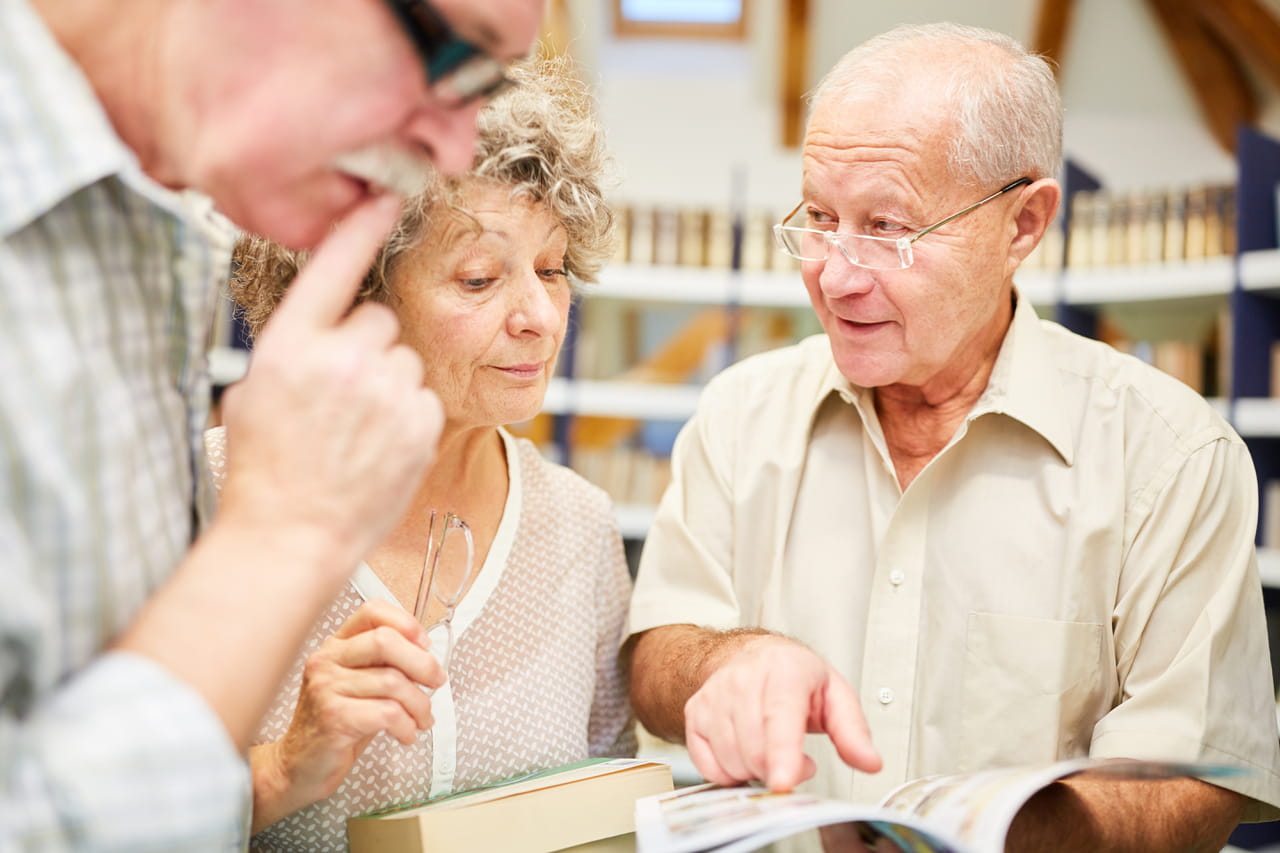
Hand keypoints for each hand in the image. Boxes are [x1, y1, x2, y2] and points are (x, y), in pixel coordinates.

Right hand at [218, 195, 443, 574]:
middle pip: (378, 320)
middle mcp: (342, 359)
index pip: (333, 267)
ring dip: (389, 383)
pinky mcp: (421, 422)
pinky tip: (377, 447)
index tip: (387, 198)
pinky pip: (422, 396)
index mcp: (291, 345)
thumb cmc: (264, 468)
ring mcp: (387, 391)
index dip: (361, 228)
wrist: (291, 536)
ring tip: (356, 430)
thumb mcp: (255, 392)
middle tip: (340, 396)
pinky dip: (407, 416)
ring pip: (404, 360)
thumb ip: (296, 348)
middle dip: (366, 348)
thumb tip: (326, 326)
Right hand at [255, 600, 444, 823]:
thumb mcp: (361, 686)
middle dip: (422, 663)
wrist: (298, 766)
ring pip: (393, 682)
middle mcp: (327, 660)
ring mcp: (327, 688)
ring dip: (419, 704)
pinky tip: (406, 734)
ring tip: (422, 719)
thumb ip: (387, 666)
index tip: (424, 645)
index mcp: (336, 646)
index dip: (406, 623)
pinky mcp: (334, 718)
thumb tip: (429, 659)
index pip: (372, 612)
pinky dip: (407, 725)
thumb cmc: (337, 725)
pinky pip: (387, 713)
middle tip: (437, 682)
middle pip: (385, 641)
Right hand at [683, 636, 880, 791]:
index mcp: (783, 671)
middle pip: (754, 749)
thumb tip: (868, 761)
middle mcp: (742, 680)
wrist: (752, 655)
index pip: (779, 717)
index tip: (783, 781)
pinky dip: (729, 773)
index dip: (781, 754)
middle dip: (778, 770)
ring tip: (770, 750)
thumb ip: (852, 731)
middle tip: (795, 758)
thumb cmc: (793, 675)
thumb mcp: (835, 694)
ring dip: (755, 771)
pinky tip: (745, 755)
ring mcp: (713, 696)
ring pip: (731, 760)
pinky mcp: (694, 713)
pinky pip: (707, 765)